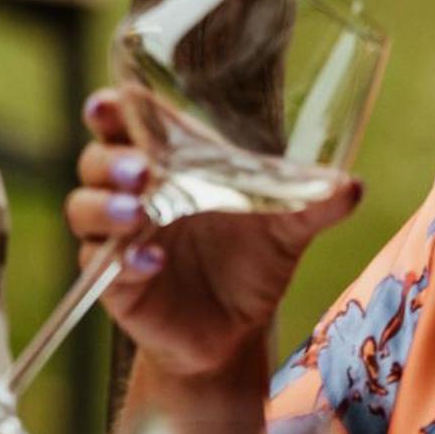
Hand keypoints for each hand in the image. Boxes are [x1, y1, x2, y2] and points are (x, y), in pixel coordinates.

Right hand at [65, 90, 362, 379]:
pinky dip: (125, 261)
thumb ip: (311, 203)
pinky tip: (152, 262)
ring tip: (138, 214)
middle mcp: (132, 193)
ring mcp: (116, 236)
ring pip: (83, 208)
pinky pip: (101, 264)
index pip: (125, 123)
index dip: (112, 107)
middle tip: (140, 170)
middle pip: (95, 160)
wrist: (236, 332)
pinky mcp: (113, 280)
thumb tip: (351, 185)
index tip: (113, 101)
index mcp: (166, 163)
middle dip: (110, 160)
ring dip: (105, 207)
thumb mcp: (286, 229)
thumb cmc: (251, 263)